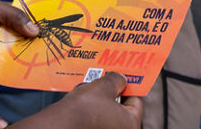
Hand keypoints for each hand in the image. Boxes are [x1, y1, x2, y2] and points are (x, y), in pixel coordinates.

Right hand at [11, 73, 141, 128]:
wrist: (63, 120)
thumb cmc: (85, 107)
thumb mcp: (105, 85)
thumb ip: (117, 80)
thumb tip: (121, 78)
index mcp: (130, 123)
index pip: (137, 101)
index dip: (130, 86)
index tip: (124, 76)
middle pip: (122, 107)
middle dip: (114, 92)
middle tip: (108, 78)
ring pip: (109, 111)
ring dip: (103, 99)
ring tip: (94, 85)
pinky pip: (98, 117)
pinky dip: (94, 107)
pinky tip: (86, 97)